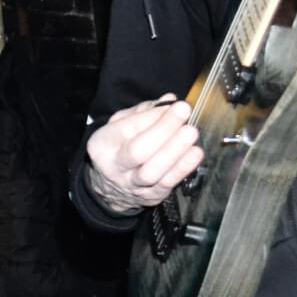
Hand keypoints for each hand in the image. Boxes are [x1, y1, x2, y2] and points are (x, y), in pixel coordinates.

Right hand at [86, 95, 203, 213]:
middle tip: (184, 112)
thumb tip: (169, 100)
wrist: (112, 185)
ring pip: (151, 172)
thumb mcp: (122, 124)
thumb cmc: (120, 147)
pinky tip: (194, 154)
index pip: (127, 128)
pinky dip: (182, 168)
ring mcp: (132, 185)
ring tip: (191, 133)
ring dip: (174, 151)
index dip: (154, 116)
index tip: (175, 104)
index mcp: (102, 144)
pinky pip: (166, 184)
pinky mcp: (150, 196)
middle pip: (137, 151)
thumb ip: (144, 111)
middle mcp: (114, 167)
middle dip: (163, 129)